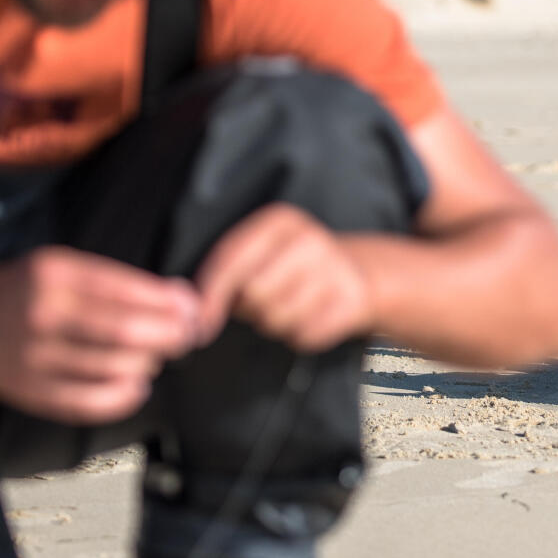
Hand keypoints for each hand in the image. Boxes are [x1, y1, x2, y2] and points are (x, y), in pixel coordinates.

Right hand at [0, 247, 202, 424]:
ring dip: (147, 364)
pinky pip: (87, 401)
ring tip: (157, 358)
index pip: (125, 290)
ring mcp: (34, 355)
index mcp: (52, 273)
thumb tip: (177, 295)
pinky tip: (137, 388)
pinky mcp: (31, 390)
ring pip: (111, 368)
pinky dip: (122, 398)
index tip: (192, 309)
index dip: (166, 303)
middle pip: (124, 331)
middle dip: (167, 335)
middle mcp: (42, 313)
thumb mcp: (58, 265)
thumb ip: (112, 280)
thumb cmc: (22, 291)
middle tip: (186, 337)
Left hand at [196, 202, 373, 352]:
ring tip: (289, 308)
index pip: (232, 258)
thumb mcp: (262, 254)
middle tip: (262, 304)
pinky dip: (301, 336)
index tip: (200, 321)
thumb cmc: (294, 267)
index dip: (211, 294)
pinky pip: (306, 335)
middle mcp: (308, 238)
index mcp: (279, 221)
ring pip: (279, 318)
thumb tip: (199, 315)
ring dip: (276, 324)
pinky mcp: (352, 299)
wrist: (358, 271)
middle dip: (250, 309)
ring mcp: (334, 267)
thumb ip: (226, 275)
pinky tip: (311, 317)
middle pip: (254, 293)